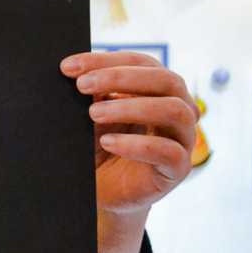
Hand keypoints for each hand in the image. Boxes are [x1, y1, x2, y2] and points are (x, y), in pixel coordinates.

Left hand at [62, 51, 197, 214]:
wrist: (102, 192)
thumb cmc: (99, 147)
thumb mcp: (93, 115)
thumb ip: (93, 93)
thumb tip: (75, 70)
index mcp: (159, 90)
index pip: (141, 62)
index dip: (105, 60)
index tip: (69, 66)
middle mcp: (178, 109)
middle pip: (166, 79)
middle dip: (120, 77)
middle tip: (82, 85)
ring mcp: (183, 139)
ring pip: (173, 110)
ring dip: (130, 107)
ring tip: (93, 114)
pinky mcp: (178, 169)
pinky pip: (169, 152)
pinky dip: (137, 144)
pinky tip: (109, 142)